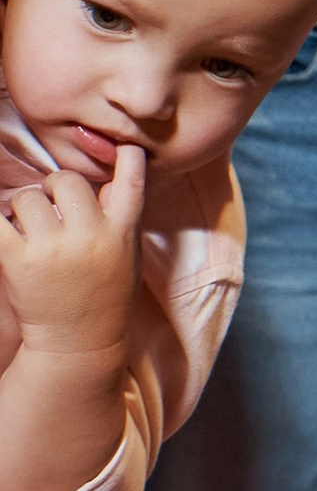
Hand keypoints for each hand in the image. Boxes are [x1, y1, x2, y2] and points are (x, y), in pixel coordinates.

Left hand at [0, 148, 144, 349]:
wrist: (79, 344)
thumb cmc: (103, 297)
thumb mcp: (126, 255)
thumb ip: (121, 215)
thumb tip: (112, 175)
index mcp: (121, 233)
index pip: (131, 184)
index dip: (129, 159)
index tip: (125, 146)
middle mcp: (90, 236)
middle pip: (65, 181)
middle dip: (54, 189)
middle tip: (51, 208)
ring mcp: (53, 248)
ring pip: (28, 198)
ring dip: (23, 210)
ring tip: (30, 233)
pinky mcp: (18, 261)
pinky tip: (5, 228)